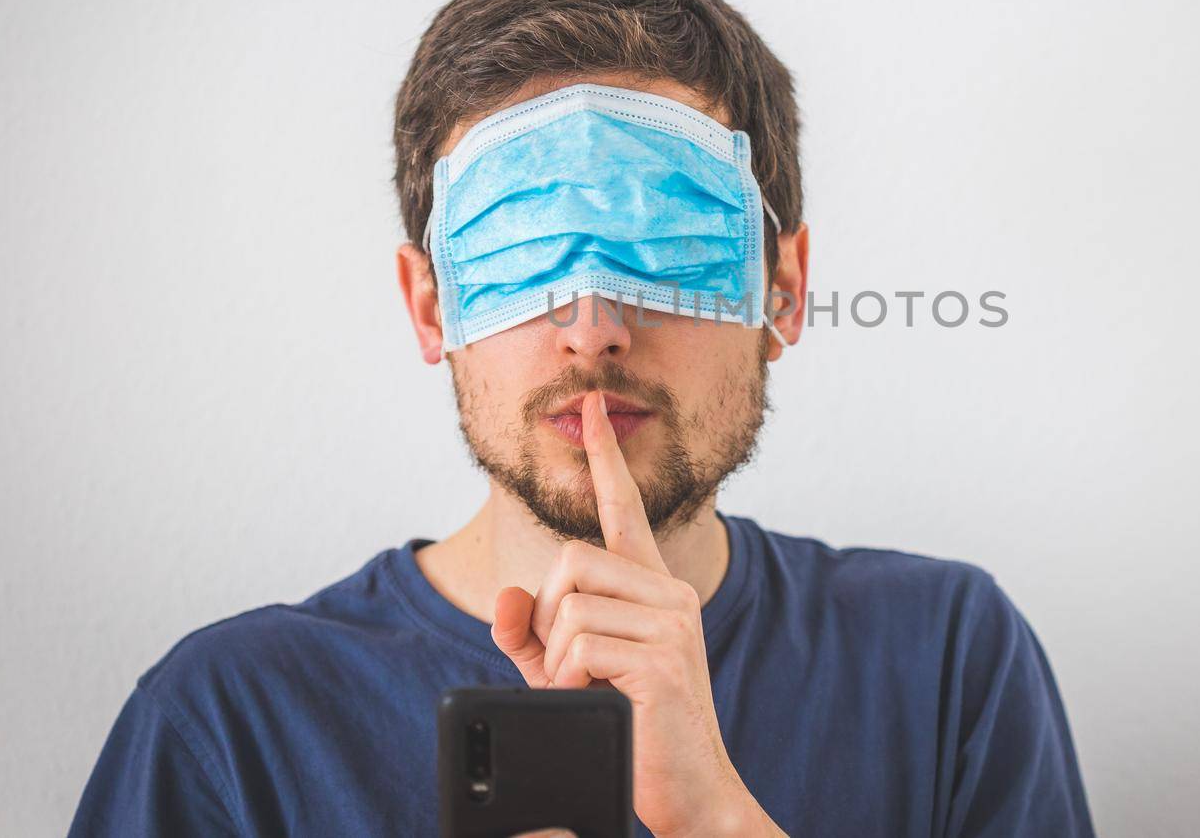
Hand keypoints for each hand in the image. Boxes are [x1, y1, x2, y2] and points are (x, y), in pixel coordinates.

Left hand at [491, 392, 783, 837]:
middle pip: (572, 562)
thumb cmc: (634, 728)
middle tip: (569, 670)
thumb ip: (533, 636)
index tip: (592, 410)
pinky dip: (566, 677)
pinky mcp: (663, 659)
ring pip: (570, 603)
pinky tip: (594, 699)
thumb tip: (509, 595)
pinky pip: (580, 644)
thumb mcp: (569, 675)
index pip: (626, 509)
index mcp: (654, 589)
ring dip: (555, 657)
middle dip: (549, 619)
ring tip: (586, 690)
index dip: (605, 458)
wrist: (691, 790)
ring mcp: (672, 624)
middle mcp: (670, 594)